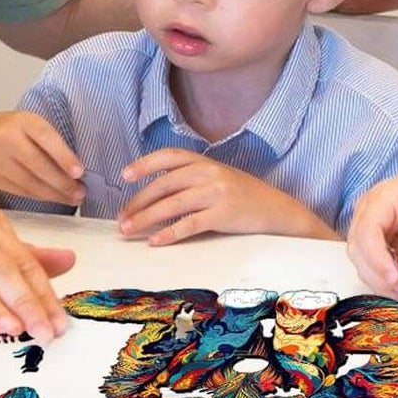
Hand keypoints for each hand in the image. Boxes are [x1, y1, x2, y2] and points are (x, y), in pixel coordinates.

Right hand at [0, 111, 83, 206]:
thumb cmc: (12, 132)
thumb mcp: (29, 126)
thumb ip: (49, 141)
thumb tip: (76, 168)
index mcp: (22, 120)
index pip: (46, 137)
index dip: (64, 156)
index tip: (79, 171)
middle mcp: (6, 137)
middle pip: (38, 164)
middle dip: (62, 182)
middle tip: (80, 191)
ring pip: (30, 182)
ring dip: (54, 193)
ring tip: (72, 197)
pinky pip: (21, 190)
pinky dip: (40, 196)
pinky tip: (53, 197)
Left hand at [117, 149, 335, 244]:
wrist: (277, 210)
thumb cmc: (242, 196)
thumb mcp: (217, 178)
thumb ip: (191, 179)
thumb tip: (154, 194)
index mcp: (205, 161)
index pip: (169, 156)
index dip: (145, 164)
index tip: (124, 175)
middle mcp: (209, 172)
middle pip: (164, 184)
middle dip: (138, 201)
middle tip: (121, 217)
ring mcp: (217, 192)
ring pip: (172, 204)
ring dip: (146, 218)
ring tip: (128, 230)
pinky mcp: (224, 214)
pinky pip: (190, 224)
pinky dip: (170, 233)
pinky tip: (155, 241)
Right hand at [347, 159, 397, 304]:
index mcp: (385, 196)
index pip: (367, 229)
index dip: (376, 259)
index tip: (397, 281)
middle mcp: (370, 211)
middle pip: (359, 251)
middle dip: (382, 278)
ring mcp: (371, 228)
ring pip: (364, 263)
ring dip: (386, 284)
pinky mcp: (379, 244)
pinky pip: (375, 267)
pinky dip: (391, 282)